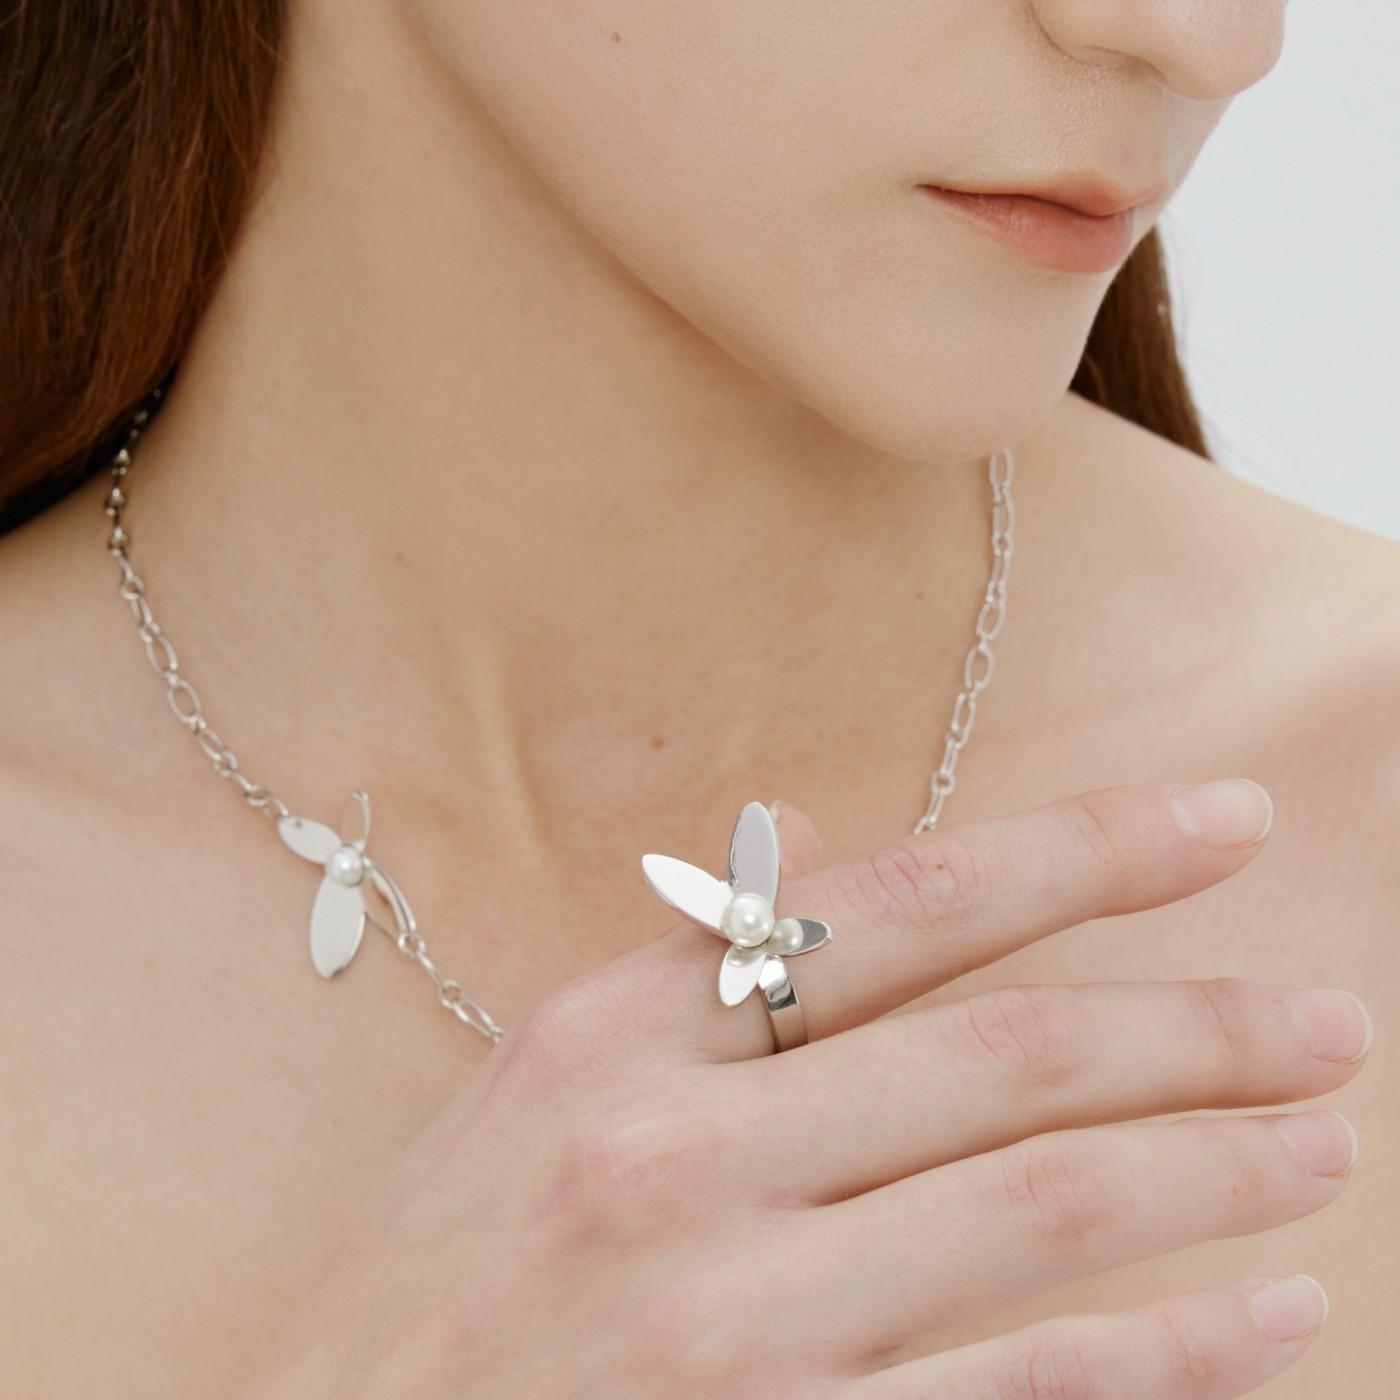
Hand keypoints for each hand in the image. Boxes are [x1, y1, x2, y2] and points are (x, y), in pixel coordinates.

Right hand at [247, 779, 1368, 1399]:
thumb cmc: (432, 1286)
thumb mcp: (529, 1096)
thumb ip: (686, 983)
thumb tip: (814, 858)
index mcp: (612, 1037)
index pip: (897, 910)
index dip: (1081, 855)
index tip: (1224, 826)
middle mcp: (676, 1161)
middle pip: (1002, 1059)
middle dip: (1191, 1028)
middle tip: (1324, 1021)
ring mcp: (731, 1325)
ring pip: (1036, 1214)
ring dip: (1206, 1174)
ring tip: (1319, 1142)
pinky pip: (1019, 1399)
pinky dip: (1163, 1363)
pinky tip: (1260, 1330)